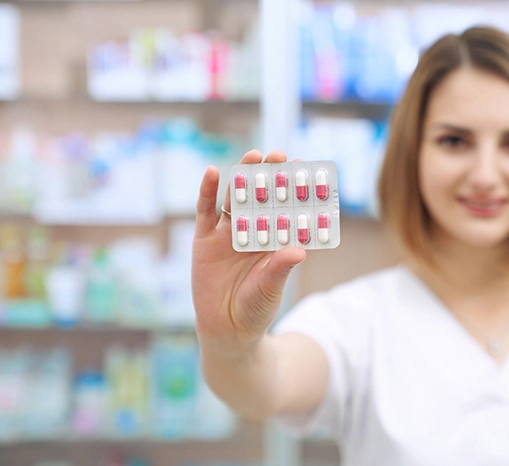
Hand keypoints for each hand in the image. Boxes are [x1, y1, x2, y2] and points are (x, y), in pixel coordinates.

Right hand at [192, 150, 306, 357]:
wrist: (226, 330)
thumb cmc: (256, 309)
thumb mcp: (270, 288)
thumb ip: (280, 268)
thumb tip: (299, 250)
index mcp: (273, 240)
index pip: (284, 209)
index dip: (292, 189)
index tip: (303, 167)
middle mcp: (251, 232)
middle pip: (260, 198)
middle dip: (269, 176)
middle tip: (279, 154)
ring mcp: (226, 234)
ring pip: (234, 199)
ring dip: (243, 178)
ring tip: (253, 156)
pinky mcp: (204, 240)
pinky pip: (205, 212)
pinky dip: (207, 192)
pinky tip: (213, 173)